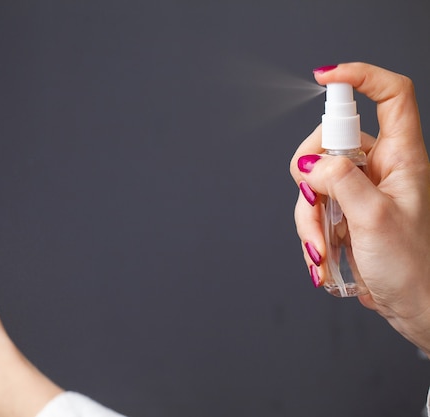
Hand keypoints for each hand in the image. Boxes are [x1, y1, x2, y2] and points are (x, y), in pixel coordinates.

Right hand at [290, 63, 429, 354]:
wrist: (416, 307)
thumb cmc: (415, 267)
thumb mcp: (375, 220)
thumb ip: (341, 182)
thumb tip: (310, 162)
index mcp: (402, 158)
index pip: (390, 96)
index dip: (360, 76)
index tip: (325, 77)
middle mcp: (380, 168)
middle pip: (331, 142)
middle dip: (311, 176)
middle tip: (315, 203)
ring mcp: (360, 191)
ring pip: (314, 181)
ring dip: (308, 216)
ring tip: (321, 249)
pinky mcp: (345, 213)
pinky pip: (313, 208)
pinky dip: (309, 231)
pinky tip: (323, 256)